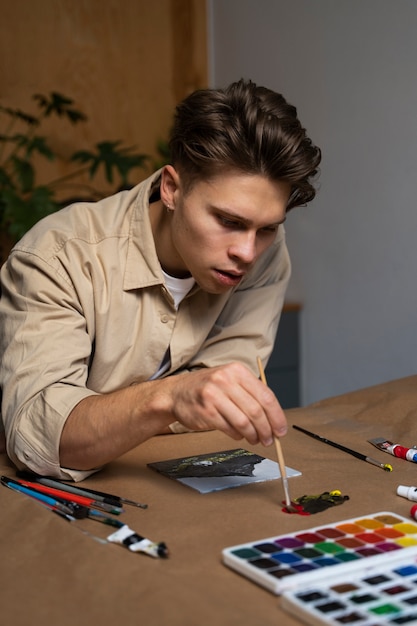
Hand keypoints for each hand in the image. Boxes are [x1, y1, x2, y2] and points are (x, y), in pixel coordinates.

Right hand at [166, 362, 286, 445]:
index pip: (266, 395)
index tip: (281, 429)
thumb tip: (274, 419)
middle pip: (256, 410)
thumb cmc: (208, 389)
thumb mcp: (230, 381)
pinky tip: (239, 435)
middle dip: (267, 429)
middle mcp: (225, 380)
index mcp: (237, 371)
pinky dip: (238, 435)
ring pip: (244, 422)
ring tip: (255, 440)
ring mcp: (214, 395)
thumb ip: (251, 394)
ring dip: (253, 435)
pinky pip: (229, 428)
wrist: (176, 393)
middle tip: (270, 439)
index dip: (277, 416)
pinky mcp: (206, 411)